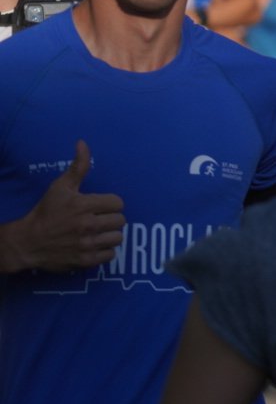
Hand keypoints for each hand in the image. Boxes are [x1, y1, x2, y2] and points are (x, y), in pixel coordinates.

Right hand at [1, 141, 124, 273]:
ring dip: (109, 235)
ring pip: (118, 238)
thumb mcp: (60, 186)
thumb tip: (82, 142)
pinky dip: (104, 251)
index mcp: (84, 205)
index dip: (110, 204)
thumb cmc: (46, 212)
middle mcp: (88, 225)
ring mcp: (87, 244)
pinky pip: (110, 255)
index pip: (118, 203)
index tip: (100, 206)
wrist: (27, 242)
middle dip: (110, 219)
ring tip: (97, 233)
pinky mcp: (86, 260)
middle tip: (98, 220)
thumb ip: (78, 166)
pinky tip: (93, 245)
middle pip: (121, 220)